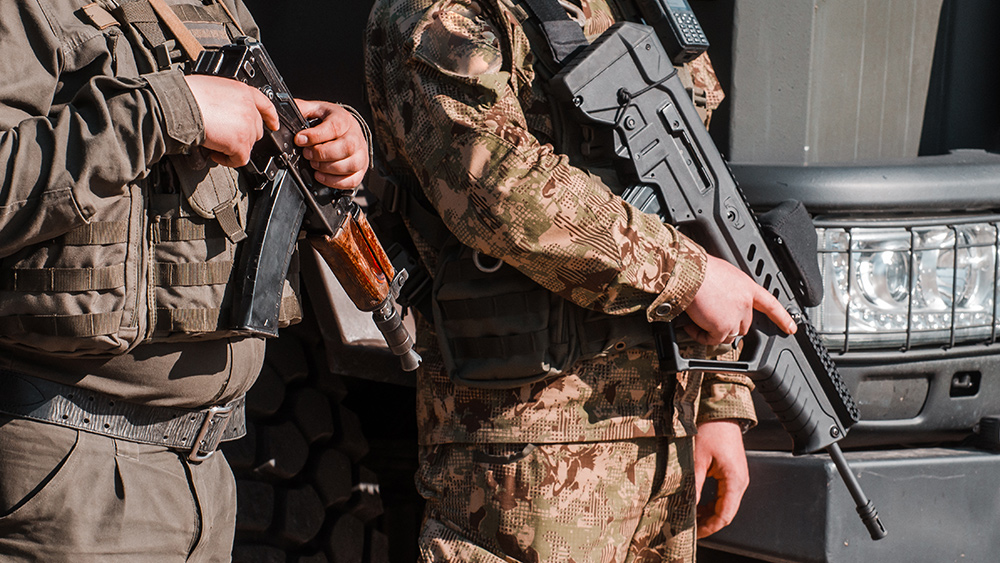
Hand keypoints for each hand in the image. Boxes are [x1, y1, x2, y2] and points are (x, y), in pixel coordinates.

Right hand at [184, 75, 278, 167]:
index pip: (266, 105)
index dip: (271, 117)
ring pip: (248, 145)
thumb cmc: (187, 94)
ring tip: (217, 144)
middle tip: (225, 137)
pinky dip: (228, 160)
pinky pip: (240, 159)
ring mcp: (247, 126)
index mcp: (243, 91)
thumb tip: (224, 111)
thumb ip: (227, 100)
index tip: (273, 125)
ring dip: (233, 148)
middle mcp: (249, 108)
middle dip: (242, 136)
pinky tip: (216, 153)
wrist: (180, 104)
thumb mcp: (214, 88)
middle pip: (256, 129)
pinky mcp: (240, 143)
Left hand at [294, 100, 369, 189]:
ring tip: (314, 165)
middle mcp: (356, 137)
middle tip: (307, 154)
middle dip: (322, 154)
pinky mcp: (361, 169)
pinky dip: (335, 182)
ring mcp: (361, 154)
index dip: (315, 136)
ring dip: (328, 169)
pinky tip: (321, 176)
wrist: (349, 128)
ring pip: (350, 165)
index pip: (334, 128)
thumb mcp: (317, 109)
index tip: (300, 140)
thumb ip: (302, 109)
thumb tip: (282, 112)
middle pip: (346, 148)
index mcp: (344, 120)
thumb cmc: (332, 120)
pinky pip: (352, 180)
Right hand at [684, 255, 796, 345]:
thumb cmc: (700, 269)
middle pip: (744, 325)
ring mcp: (735, 316)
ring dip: (713, 330)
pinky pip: (712, 340)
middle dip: (728, 325)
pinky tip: (692, 325)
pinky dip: (700, 335)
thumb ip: (728, 289)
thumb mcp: (722, 274)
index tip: (791, 328)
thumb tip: (718, 299)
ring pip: (728, 334)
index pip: (770, 305)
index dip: (782, 318)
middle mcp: (745, 302)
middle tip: (710, 317)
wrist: (690, 273)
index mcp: (747, 287)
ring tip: (698, 318)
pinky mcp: (722, 327)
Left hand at [694, 419, 748, 537]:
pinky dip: (713, 503)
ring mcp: (738, 478)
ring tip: (691, 517)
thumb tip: (687, 505)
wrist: (722, 413)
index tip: (695, 533)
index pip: (725, 515)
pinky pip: (725, 495)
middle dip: (709, 522)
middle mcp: (740, 481)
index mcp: (735, 480)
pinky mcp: (732, 473)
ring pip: (726, 505)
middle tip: (690, 528)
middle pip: (727, 512)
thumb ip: (694, 484)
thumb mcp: (698, 459)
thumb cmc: (712, 430)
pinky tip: (699, 505)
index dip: (710, 527)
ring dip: (710, 513)